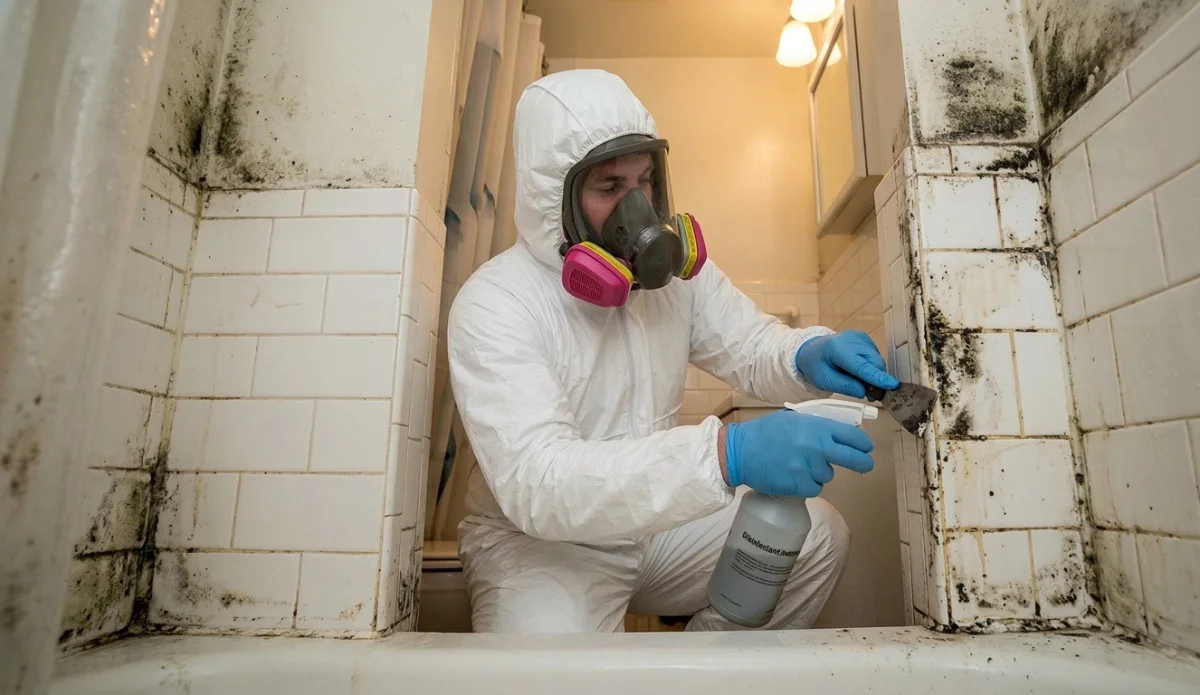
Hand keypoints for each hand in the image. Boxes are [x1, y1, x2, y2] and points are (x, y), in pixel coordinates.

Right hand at [721, 410, 874, 497]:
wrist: (740, 451)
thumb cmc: (765, 433)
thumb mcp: (794, 419)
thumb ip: (818, 426)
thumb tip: (841, 434)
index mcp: (818, 427)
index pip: (854, 437)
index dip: (863, 444)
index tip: (865, 448)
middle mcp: (817, 447)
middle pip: (855, 459)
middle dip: (863, 463)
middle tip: (865, 465)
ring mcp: (809, 467)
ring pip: (829, 475)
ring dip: (819, 472)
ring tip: (798, 464)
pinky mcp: (800, 485)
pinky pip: (815, 488)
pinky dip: (807, 485)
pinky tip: (793, 476)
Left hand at [795, 330, 898, 397]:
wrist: (812, 349)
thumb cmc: (816, 366)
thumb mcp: (824, 381)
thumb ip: (845, 386)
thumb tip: (865, 391)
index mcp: (837, 349)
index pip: (861, 365)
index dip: (877, 377)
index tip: (892, 385)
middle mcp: (850, 339)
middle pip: (874, 362)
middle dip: (876, 380)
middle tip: (869, 394)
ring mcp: (859, 336)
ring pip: (877, 360)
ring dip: (873, 374)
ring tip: (858, 380)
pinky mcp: (864, 337)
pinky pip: (875, 356)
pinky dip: (871, 366)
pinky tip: (858, 369)